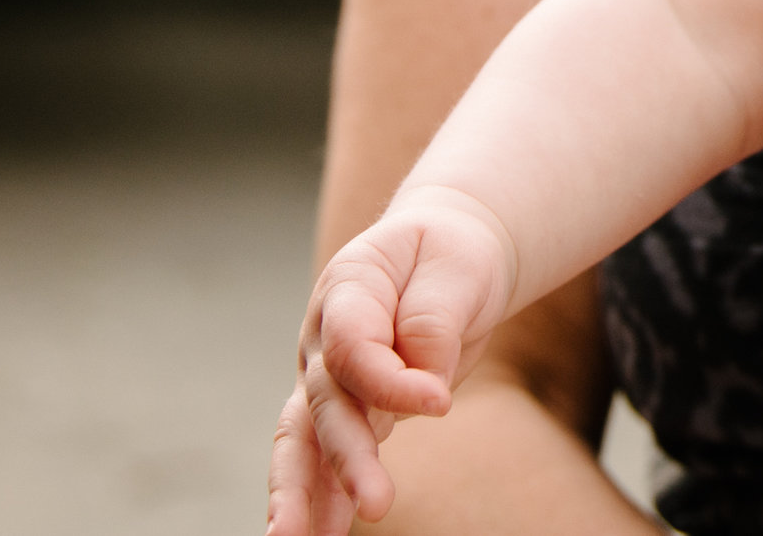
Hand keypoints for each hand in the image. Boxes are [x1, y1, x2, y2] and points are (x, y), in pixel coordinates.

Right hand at [267, 189, 516, 535]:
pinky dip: (321, 499)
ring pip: (306, 440)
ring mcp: (328, 378)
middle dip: (345, 457)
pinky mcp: (347, 410)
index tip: (440, 404)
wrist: (444, 255)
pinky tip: (318, 535)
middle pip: (324, 402)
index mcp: (348, 288)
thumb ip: (433, 321)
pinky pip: (325, 460)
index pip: (352, 344)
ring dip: (306, 493)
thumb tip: (426, 386)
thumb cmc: (450, 256)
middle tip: (377, 502)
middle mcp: (324, 338)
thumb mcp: (455, 268)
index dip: (389, 381)